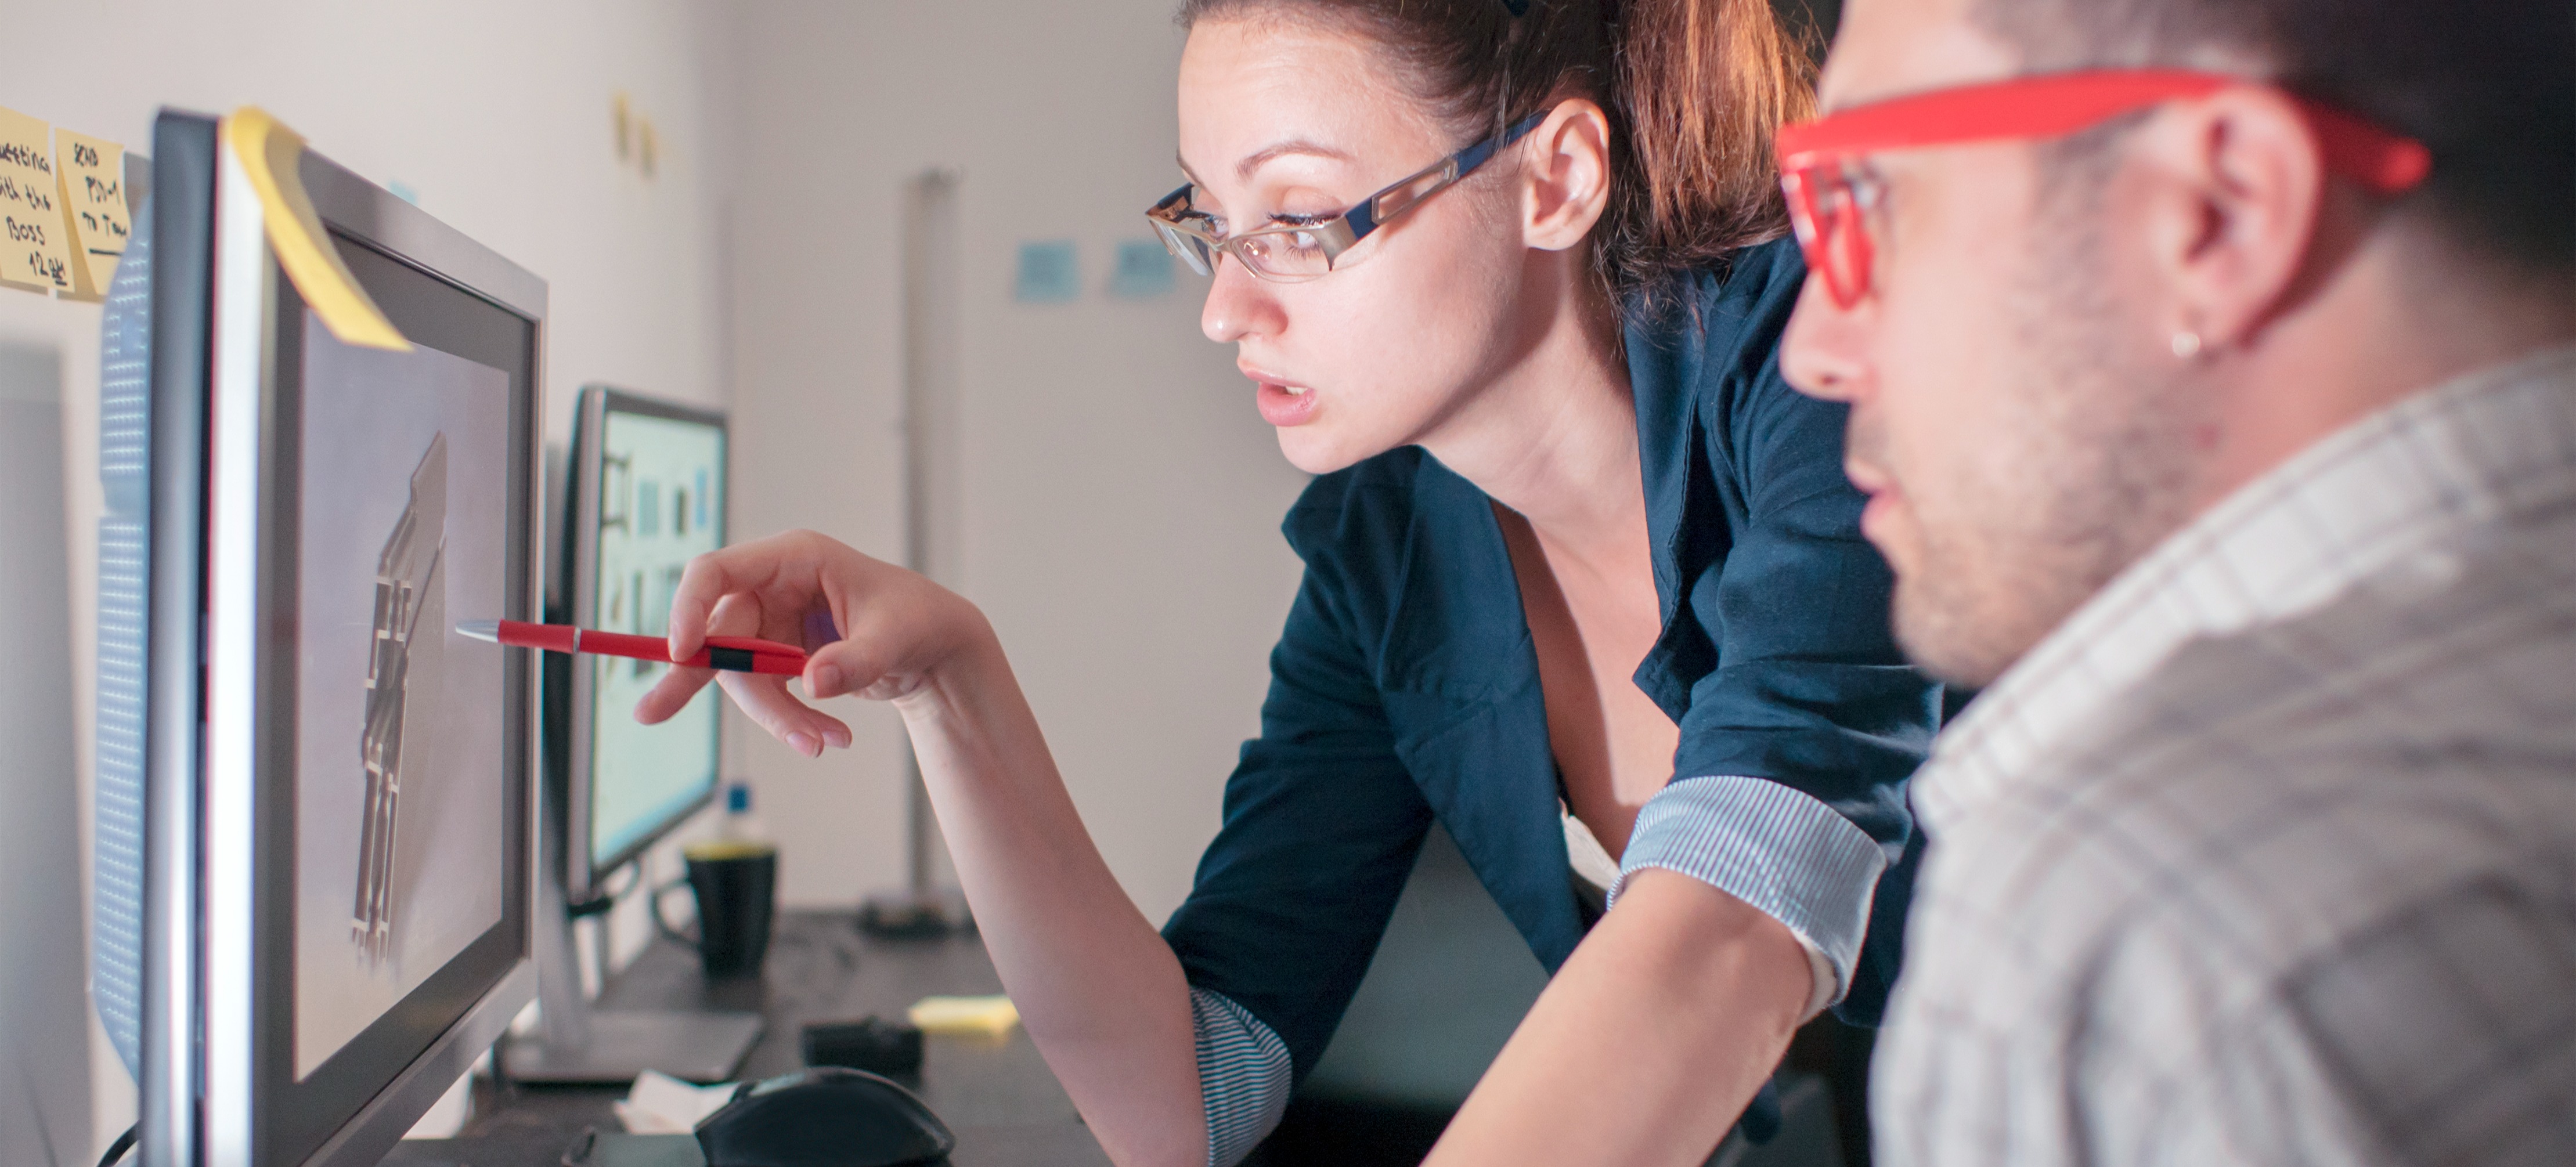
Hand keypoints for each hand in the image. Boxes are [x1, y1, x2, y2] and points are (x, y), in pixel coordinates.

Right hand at [635, 530, 990, 757]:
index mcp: (794, 559)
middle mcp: (773, 587)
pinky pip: (763, 695)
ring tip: (828, 744)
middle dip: (707, 680)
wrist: (935, 647)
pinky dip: (790, 721)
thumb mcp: (895, 638)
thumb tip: (812, 682)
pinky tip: (832, 739)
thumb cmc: (917, 621)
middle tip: (650, 713)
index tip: (681, 651)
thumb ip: (856, 660)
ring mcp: (771, 624)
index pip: (716, 571)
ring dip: (776, 716)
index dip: (689, 607)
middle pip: (716, 634)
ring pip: (739, 675)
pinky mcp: (777, 658)